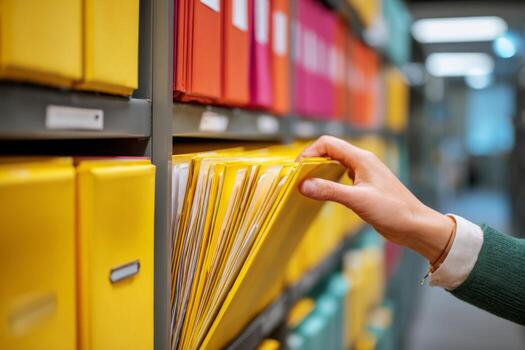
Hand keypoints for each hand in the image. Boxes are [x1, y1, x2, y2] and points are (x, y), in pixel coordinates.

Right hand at [298, 136, 453, 262]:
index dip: (309, 152)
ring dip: (320, 169)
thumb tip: (303, 185)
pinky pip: (342, 175)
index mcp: (361, 159)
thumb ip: (330, 191)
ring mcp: (364, 173)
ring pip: (336, 162)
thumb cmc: (393, 211)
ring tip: (307, 184)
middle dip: (312, 160)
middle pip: (330, 150)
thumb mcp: (358, 200)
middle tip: (298, 177)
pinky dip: (329, 180)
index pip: (328, 143)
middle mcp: (362, 162)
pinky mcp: (365, 186)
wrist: (415, 226)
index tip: (297, 169)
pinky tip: (325, 192)